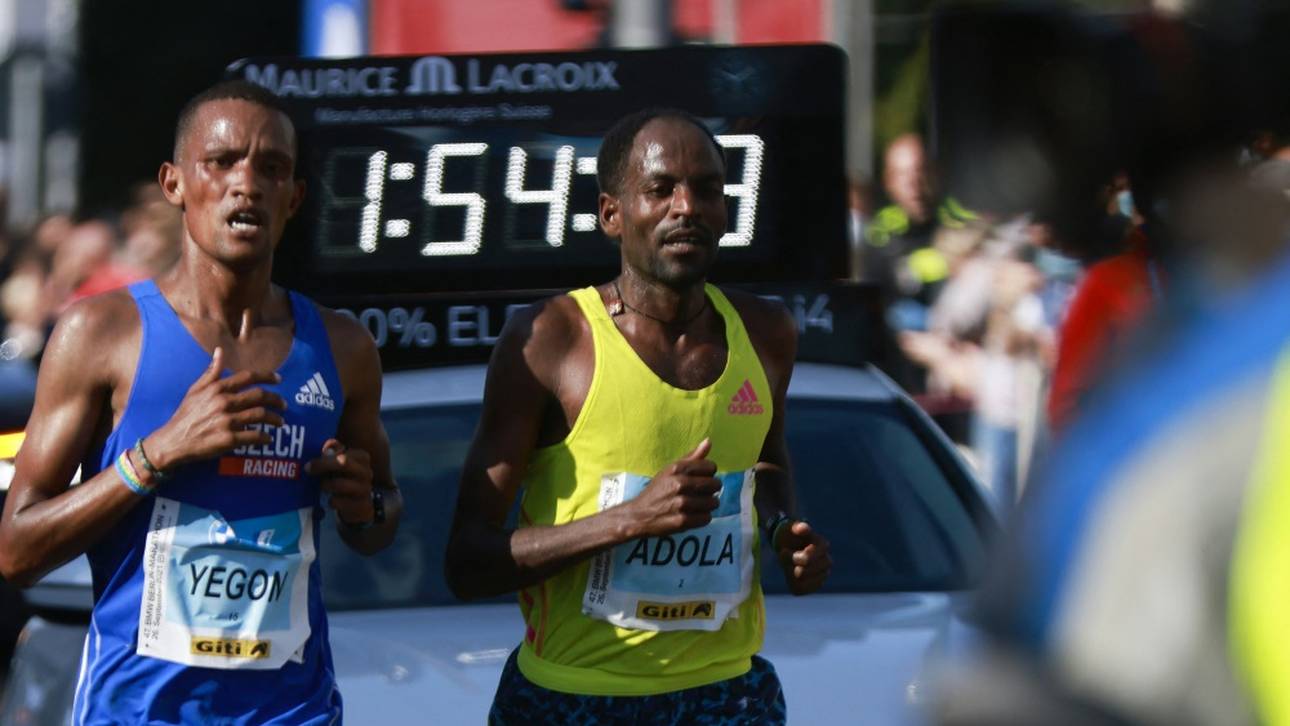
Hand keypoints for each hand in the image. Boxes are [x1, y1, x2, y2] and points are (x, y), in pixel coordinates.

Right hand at [145, 347, 285, 469]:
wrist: (173, 441)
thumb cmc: (185, 415)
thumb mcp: (195, 390)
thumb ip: (211, 372)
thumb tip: (219, 351)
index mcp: (217, 389)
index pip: (248, 377)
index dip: (267, 376)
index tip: (279, 379)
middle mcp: (223, 402)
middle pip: (259, 396)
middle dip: (276, 400)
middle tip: (283, 405)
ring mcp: (226, 421)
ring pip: (260, 415)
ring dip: (275, 419)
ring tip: (280, 422)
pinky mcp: (228, 439)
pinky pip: (254, 436)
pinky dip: (264, 437)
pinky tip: (268, 438)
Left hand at [306, 439, 375, 526]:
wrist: (359, 505)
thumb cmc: (345, 480)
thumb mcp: (340, 464)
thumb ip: (333, 452)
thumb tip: (327, 445)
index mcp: (362, 458)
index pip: (342, 451)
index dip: (324, 456)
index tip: (310, 462)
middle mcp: (366, 472)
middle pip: (343, 462)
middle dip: (322, 465)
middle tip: (308, 470)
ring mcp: (365, 489)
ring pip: (339, 483)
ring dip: (326, 485)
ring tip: (323, 487)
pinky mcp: (361, 505)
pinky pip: (338, 502)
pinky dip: (331, 501)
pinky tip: (331, 500)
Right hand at [622, 439, 720, 537]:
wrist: (639, 515)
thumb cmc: (658, 490)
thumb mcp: (670, 470)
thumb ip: (692, 457)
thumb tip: (709, 441)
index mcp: (677, 468)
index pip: (711, 467)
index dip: (708, 474)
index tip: (701, 479)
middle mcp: (680, 484)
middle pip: (715, 484)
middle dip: (710, 490)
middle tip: (699, 493)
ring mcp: (681, 503)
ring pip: (713, 502)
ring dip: (707, 505)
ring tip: (696, 505)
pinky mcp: (682, 521)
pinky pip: (706, 518)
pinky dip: (702, 518)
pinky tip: (692, 515)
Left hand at [774, 520, 830, 594]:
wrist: (788, 542)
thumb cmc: (789, 534)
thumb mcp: (791, 527)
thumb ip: (798, 527)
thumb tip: (803, 528)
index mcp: (823, 545)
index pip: (806, 559)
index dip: (791, 557)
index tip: (783, 550)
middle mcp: (827, 561)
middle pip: (802, 573)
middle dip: (789, 565)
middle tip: (785, 556)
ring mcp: (823, 575)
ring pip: (801, 583)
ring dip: (789, 573)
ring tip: (788, 565)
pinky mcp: (814, 585)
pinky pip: (800, 590)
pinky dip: (791, 582)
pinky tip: (790, 573)